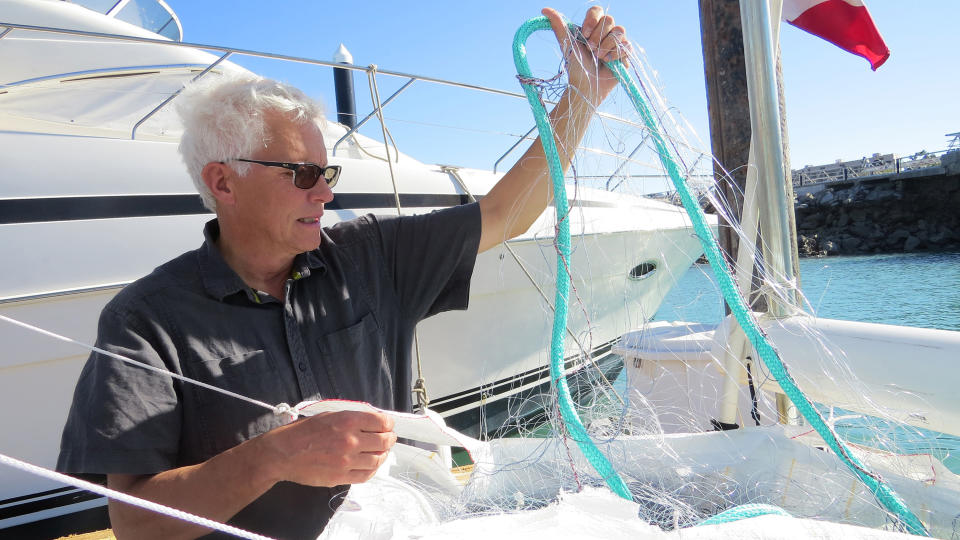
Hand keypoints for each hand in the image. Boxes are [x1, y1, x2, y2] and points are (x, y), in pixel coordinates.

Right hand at [259, 410, 396, 486]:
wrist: (282, 453)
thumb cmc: (302, 432)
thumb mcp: (328, 415)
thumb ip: (352, 418)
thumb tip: (372, 421)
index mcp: (347, 421)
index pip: (381, 422)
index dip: (388, 423)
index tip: (388, 425)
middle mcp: (350, 441)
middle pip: (384, 441)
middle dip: (390, 438)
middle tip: (389, 438)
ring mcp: (346, 461)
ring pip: (378, 459)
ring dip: (383, 454)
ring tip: (381, 451)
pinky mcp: (341, 477)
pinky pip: (366, 475)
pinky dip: (373, 469)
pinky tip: (372, 464)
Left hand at [542, 6, 629, 105]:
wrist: (586, 85)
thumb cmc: (576, 65)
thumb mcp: (567, 44)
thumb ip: (558, 25)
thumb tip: (545, 9)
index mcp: (592, 27)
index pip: (597, 10)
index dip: (592, 20)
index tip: (585, 34)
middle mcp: (606, 32)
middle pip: (609, 20)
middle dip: (598, 36)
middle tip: (590, 50)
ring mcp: (616, 42)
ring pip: (619, 31)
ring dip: (606, 46)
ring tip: (598, 57)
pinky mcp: (625, 54)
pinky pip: (627, 45)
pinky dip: (616, 54)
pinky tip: (608, 62)